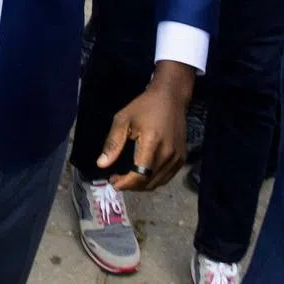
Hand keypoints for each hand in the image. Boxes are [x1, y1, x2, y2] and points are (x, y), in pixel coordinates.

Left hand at [97, 61, 192, 191]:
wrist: (171, 98)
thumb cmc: (144, 106)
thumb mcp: (123, 119)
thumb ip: (113, 143)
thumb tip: (101, 164)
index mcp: (152, 143)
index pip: (139, 175)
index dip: (125, 183)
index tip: (113, 181)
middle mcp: (168, 154)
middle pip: (148, 182)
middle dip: (131, 185)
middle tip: (117, 179)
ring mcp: (177, 158)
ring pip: (157, 182)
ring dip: (141, 185)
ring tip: (127, 178)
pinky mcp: (182, 158)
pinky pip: (166, 177)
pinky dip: (153, 180)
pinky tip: (142, 173)